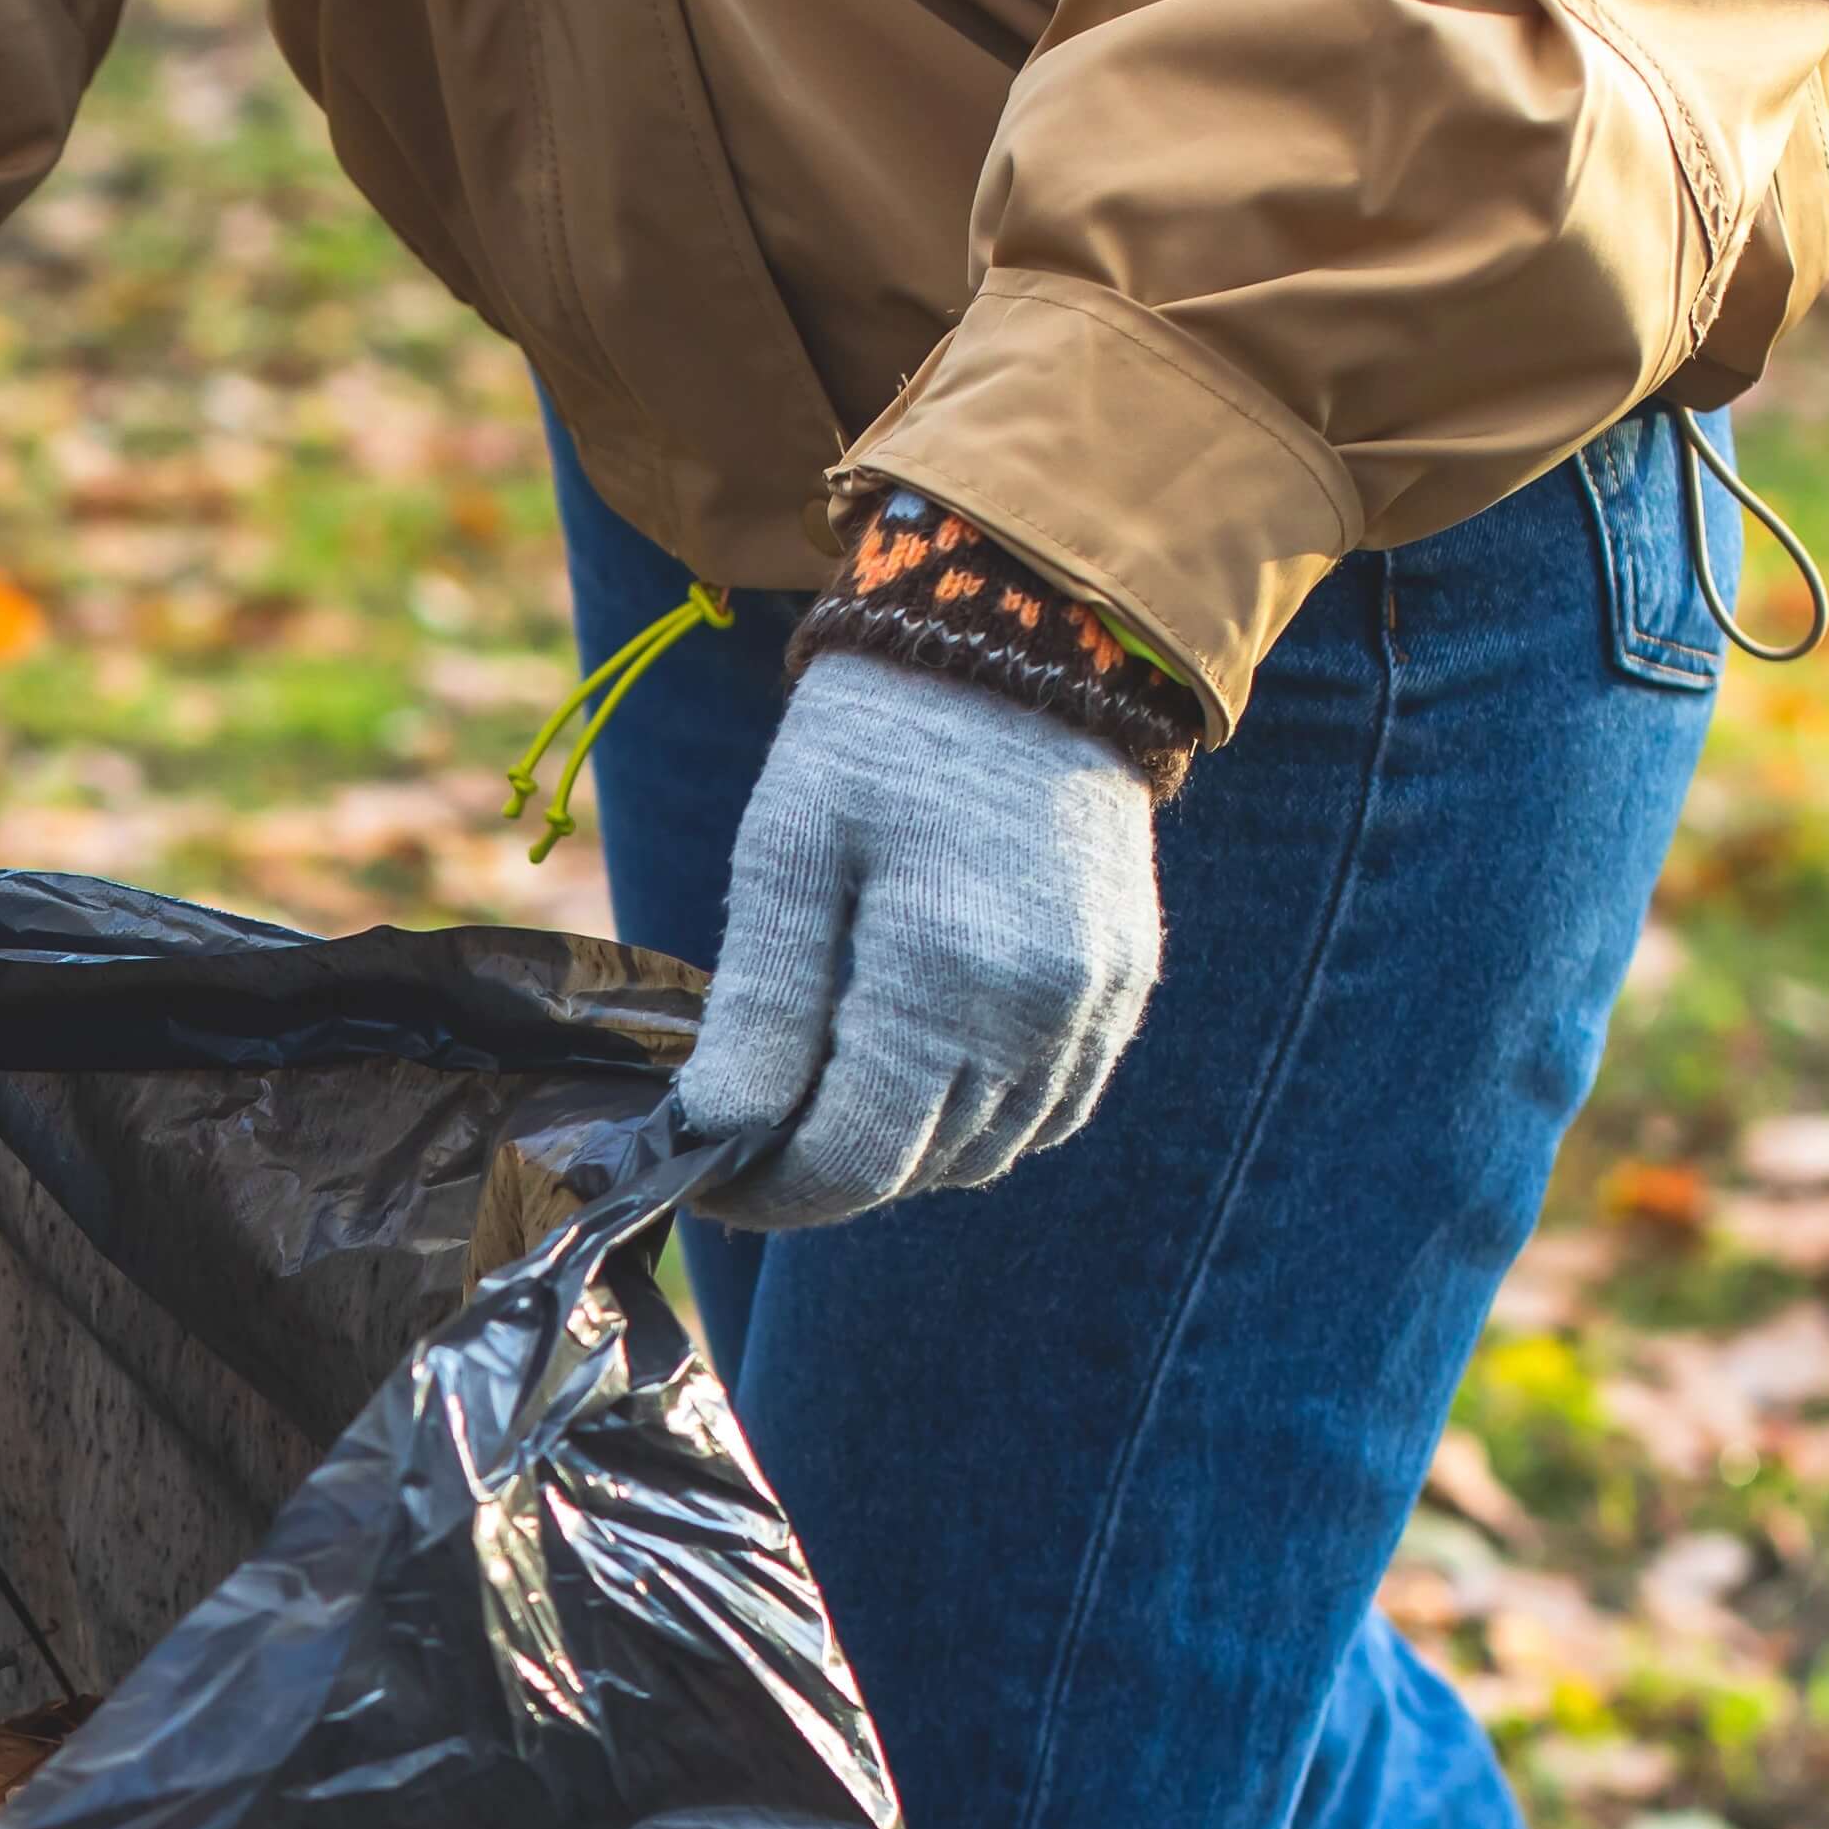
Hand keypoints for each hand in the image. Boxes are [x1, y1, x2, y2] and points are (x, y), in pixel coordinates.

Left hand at [666, 654, 1164, 1229]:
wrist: (1025, 636)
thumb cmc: (881, 733)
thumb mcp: (788, 849)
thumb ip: (761, 1005)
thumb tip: (715, 1131)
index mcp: (946, 976)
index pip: (855, 1161)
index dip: (770, 1192)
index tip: (704, 1171)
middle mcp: (1038, 1012)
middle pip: (916, 1171)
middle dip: (820, 1177)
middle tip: (747, 1139)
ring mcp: (1095, 1005)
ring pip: (984, 1156)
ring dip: (898, 1157)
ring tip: (824, 1101)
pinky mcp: (1124, 986)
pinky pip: (1049, 1112)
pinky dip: (975, 1123)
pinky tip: (916, 1076)